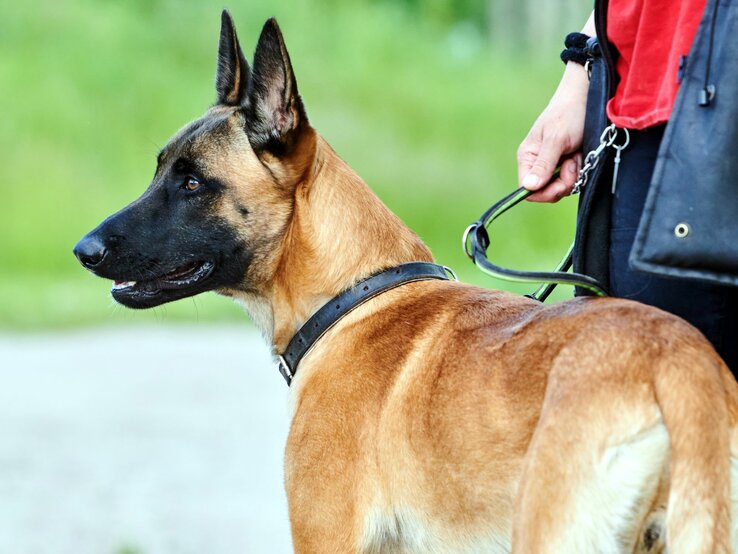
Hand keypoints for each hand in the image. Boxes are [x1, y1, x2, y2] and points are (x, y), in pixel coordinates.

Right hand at [517, 62, 588, 202]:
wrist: (589, 97)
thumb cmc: (569, 114)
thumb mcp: (556, 139)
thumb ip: (543, 164)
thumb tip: (528, 187)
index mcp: (528, 157)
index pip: (527, 189)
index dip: (543, 192)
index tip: (561, 183)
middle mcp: (537, 163)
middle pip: (545, 191)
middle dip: (562, 183)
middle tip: (572, 163)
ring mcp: (553, 165)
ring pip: (561, 187)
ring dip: (573, 175)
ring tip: (576, 155)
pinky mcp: (568, 164)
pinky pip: (572, 179)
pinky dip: (580, 170)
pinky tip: (581, 155)